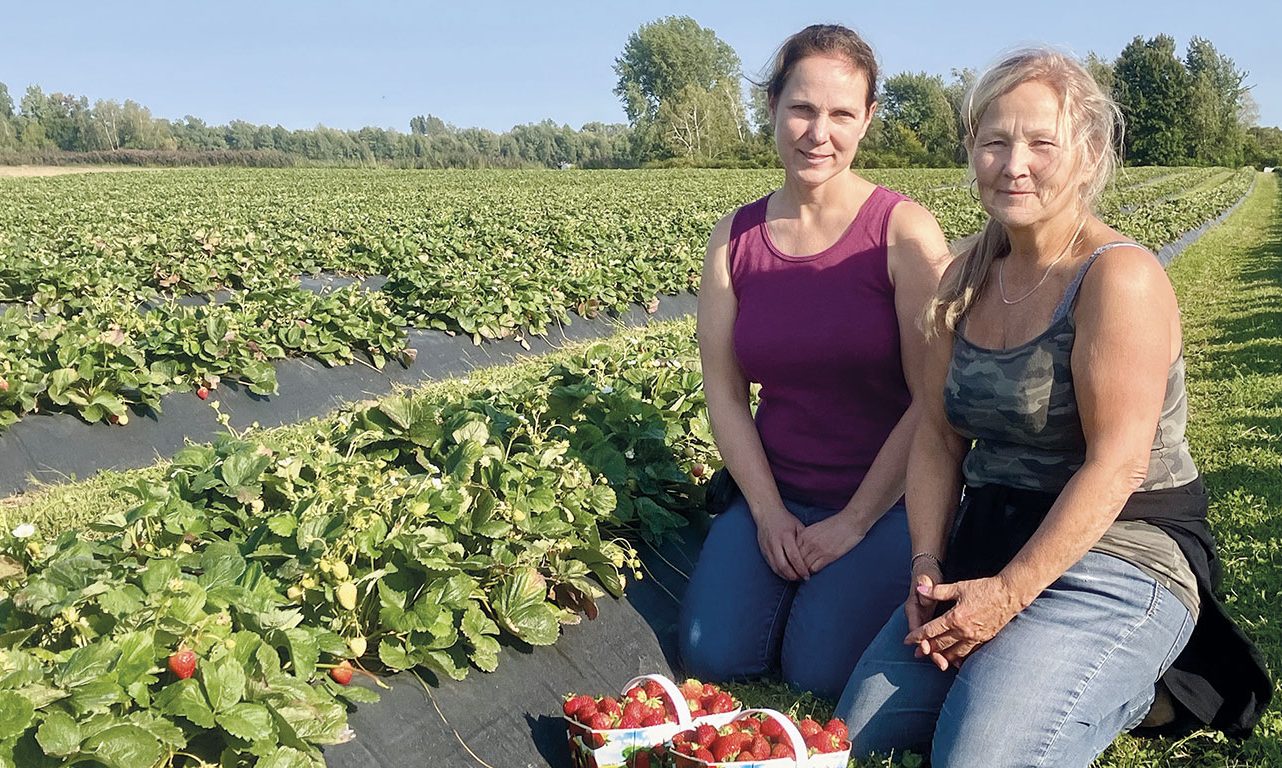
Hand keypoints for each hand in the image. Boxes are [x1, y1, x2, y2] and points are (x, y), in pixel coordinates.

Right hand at [752, 507, 809, 581]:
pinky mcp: (763, 551)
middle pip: (783, 566)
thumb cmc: (785, 519)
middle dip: (794, 576)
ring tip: (796, 578)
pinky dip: (779, 572)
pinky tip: (787, 574)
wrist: (767, 513)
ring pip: (776, 568)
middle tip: (802, 579)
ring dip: (786, 576)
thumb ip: (804, 540)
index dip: (801, 569)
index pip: (794, 557)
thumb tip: (813, 554)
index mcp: (785, 536)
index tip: (807, 575)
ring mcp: (767, 548)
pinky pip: (771, 566)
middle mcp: (775, 543)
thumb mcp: (798, 526)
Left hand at [796, 513, 866, 574]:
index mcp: (805, 534)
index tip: (794, 564)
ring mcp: (818, 549)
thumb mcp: (816, 527)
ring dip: (804, 571)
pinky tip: (815, 571)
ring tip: (805, 574)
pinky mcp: (828, 556)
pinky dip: (813, 571)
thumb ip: (807, 537)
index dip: (792, 558)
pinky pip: (814, 568)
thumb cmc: (836, 524)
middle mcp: (809, 542)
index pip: (792, 550)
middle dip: (796, 567)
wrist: (850, 521)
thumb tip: (802, 547)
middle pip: (796, 559)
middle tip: (797, 572)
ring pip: (804, 566)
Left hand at [903, 576, 1021, 670]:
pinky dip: (960, 658)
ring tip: (934, 658)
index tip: (907, 641)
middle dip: (927, 649)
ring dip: (942, 656)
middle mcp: (964, 631)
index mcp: (955, 618)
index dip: (917, 636)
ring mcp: (975, 637)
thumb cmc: (984, 589)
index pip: (930, 631)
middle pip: (940, 644)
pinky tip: (956, 661)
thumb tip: (919, 589)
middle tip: (916, 654)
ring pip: (954, 653)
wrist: (1009, 594)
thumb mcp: (958, 587)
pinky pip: (969, 653)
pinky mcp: (984, 639)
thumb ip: (937, 591)